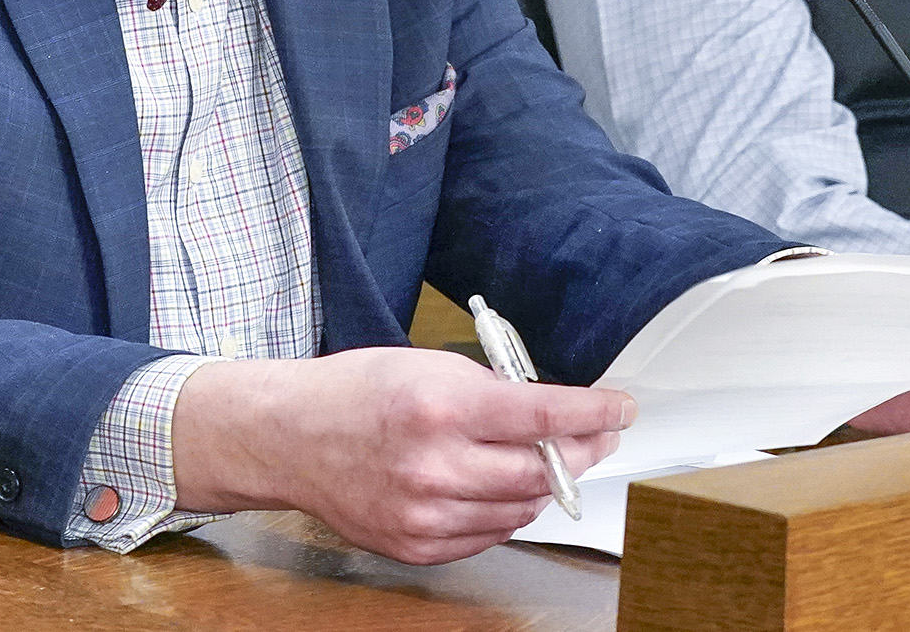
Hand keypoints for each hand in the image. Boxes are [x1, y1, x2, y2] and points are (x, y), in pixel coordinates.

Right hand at [170, 346, 633, 563]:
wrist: (290, 436)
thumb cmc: (356, 392)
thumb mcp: (427, 365)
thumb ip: (492, 391)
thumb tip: (553, 412)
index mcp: (440, 407)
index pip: (542, 414)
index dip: (593, 413)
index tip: (619, 410)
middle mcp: (434, 465)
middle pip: (540, 470)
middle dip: (579, 451)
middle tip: (592, 436)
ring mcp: (424, 513)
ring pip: (520, 507)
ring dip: (544, 483)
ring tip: (541, 459)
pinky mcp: (415, 544)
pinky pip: (488, 534)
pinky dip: (506, 510)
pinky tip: (500, 486)